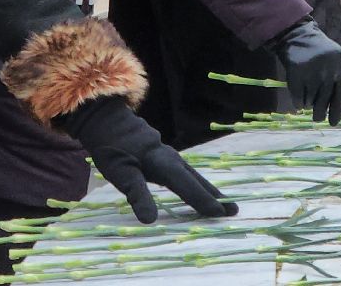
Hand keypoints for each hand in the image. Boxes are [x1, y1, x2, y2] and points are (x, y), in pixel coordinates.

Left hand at [58, 98, 237, 223]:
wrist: (106, 120)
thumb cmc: (112, 148)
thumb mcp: (121, 173)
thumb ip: (137, 196)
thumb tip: (151, 221)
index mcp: (164, 164)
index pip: (188, 187)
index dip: (204, 202)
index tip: (221, 214)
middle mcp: (171, 158)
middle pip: (196, 180)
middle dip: (214, 196)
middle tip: (233, 210)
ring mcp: (169, 155)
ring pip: (193, 174)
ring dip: (208, 188)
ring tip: (223, 202)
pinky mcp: (163, 154)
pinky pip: (185, 171)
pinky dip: (196, 181)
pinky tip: (196, 185)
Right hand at [268, 18, 340, 124]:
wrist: (299, 37)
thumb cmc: (320, 54)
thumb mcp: (335, 65)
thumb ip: (340, 84)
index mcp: (340, 67)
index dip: (338, 110)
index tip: (334, 122)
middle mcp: (327, 70)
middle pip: (324, 101)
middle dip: (321, 113)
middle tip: (318, 119)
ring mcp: (311, 71)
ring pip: (310, 101)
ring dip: (309, 104)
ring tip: (307, 97)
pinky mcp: (296, 73)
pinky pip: (298, 98)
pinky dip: (298, 102)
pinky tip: (299, 96)